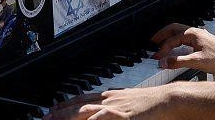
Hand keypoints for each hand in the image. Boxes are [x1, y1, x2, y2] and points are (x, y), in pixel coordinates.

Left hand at [47, 87, 174, 119]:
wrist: (168, 99)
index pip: (81, 99)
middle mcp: (108, 99)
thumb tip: (101, 114)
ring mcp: (115, 106)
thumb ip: (113, 110)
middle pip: (79, 105)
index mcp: (109, 97)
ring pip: (86, 111)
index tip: (51, 110)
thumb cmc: (150, 105)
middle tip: (46, 117)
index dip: (65, 105)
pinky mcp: (124, 115)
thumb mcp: (127, 106)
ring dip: (69, 116)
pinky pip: (104, 118)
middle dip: (61, 112)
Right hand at [150, 23, 214, 75]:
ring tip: (162, 45)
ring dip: (170, 38)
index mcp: (192, 34)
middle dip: (162, 35)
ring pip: (180, 34)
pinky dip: (178, 43)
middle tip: (152, 42)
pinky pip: (186, 39)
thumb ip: (179, 62)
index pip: (172, 40)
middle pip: (174, 29)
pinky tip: (177, 50)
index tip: (156, 59)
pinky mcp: (203, 43)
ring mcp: (199, 37)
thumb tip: (164, 63)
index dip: (162, 50)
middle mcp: (195, 32)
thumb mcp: (197, 62)